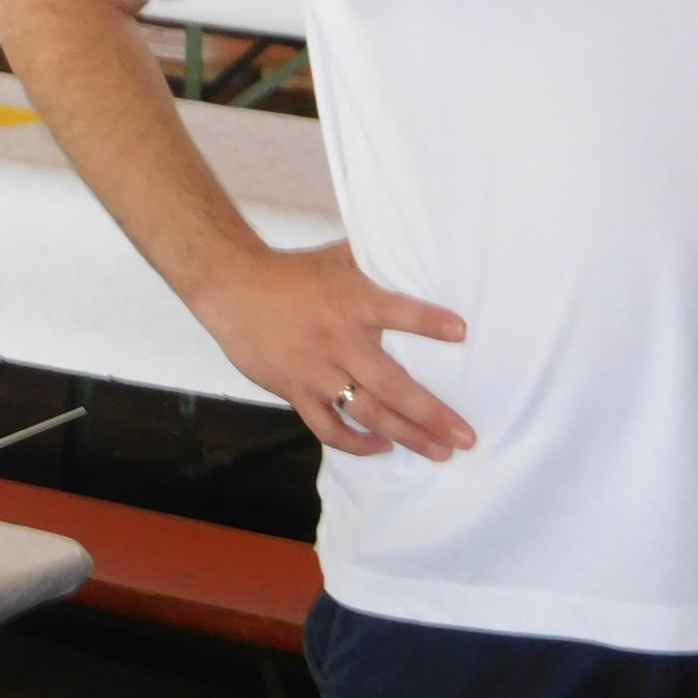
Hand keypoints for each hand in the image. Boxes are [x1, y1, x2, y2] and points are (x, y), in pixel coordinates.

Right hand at [198, 241, 472, 459]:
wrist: (232, 288)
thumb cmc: (291, 272)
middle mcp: (338, 341)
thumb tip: (410, 245)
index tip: (461, 331)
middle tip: (465, 436)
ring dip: (406, 436)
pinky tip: (381, 446)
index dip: (428, 321)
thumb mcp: (336, 257)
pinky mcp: (295, 391)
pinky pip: (329, 427)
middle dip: (432, 413)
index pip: (396, 311)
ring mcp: (316, 372)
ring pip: (366, 413)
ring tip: (438, 452)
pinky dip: (356, 443)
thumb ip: (373, 259)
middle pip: (391, 384)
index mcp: (351, 302)